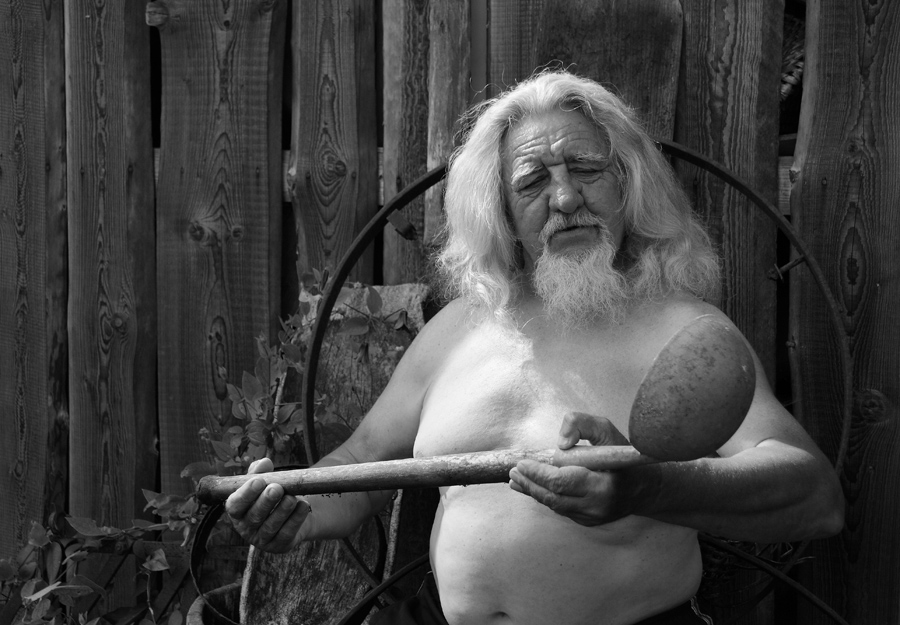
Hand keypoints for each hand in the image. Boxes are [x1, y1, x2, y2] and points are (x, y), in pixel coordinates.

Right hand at [224, 458, 311, 552]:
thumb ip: (261, 471)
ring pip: (271, 526)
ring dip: (282, 511)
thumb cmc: (272, 494)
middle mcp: (246, 528)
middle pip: (254, 516)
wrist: (293, 513)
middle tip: (277, 488)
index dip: (245, 494)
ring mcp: (261, 540)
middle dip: (266, 501)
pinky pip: (287, 533)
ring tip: (291, 498)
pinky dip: (296, 519)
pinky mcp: (278, 546)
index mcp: (237, 511)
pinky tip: (303, 506)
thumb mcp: (264, 481)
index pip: (235, 505)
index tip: (258, 481)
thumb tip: (264, 462)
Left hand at [509, 412, 654, 525]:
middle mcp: (597, 507)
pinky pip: (562, 509)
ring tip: (517, 480)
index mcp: (603, 485)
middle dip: (530, 484)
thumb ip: (582, 425)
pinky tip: (534, 488)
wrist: (645, 486)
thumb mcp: (607, 431)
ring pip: (555, 506)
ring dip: (534, 492)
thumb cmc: (624, 455)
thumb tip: (560, 442)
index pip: (562, 482)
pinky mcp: (589, 521)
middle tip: (514, 471)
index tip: (522, 463)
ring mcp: (593, 518)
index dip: (539, 474)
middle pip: (554, 498)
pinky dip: (547, 497)